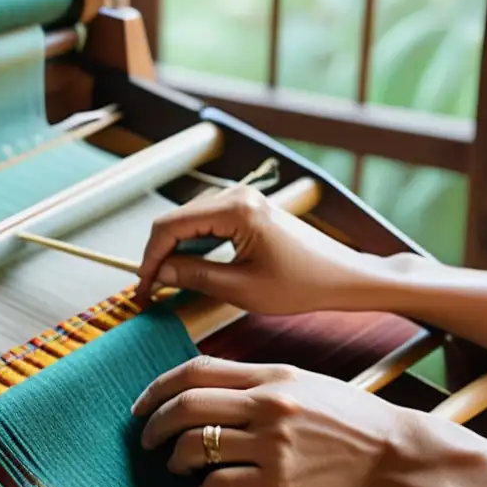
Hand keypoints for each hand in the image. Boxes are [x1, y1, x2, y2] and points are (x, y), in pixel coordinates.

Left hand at [131, 356, 432, 486]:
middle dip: (155, 424)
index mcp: (272, 376)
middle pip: (186, 405)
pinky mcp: (279, 483)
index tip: (142, 404)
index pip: (197, 370)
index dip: (159, 387)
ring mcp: (272, 444)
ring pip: (195, 446)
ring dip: (175, 459)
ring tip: (177, 468)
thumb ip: (261, 384)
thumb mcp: (308, 384)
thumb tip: (212, 390)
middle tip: (147, 440)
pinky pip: (220, 486)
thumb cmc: (354, 421)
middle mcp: (268, 404)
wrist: (399, 456)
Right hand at [135, 185, 384, 314]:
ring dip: (174, 252)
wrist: (343, 277)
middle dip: (158, 255)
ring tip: (165, 284)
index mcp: (235, 210)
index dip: (149, 258)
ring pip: (189, 223)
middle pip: (176, 221)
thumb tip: (159, 273)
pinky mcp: (248, 210)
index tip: (143, 289)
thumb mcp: (241, 288)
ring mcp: (242, 200)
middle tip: (150, 291)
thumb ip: (195, 277)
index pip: (170, 227)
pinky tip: (188, 270)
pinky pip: (207, 224)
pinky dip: (192, 247)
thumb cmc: (302, 284)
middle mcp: (236, 196)